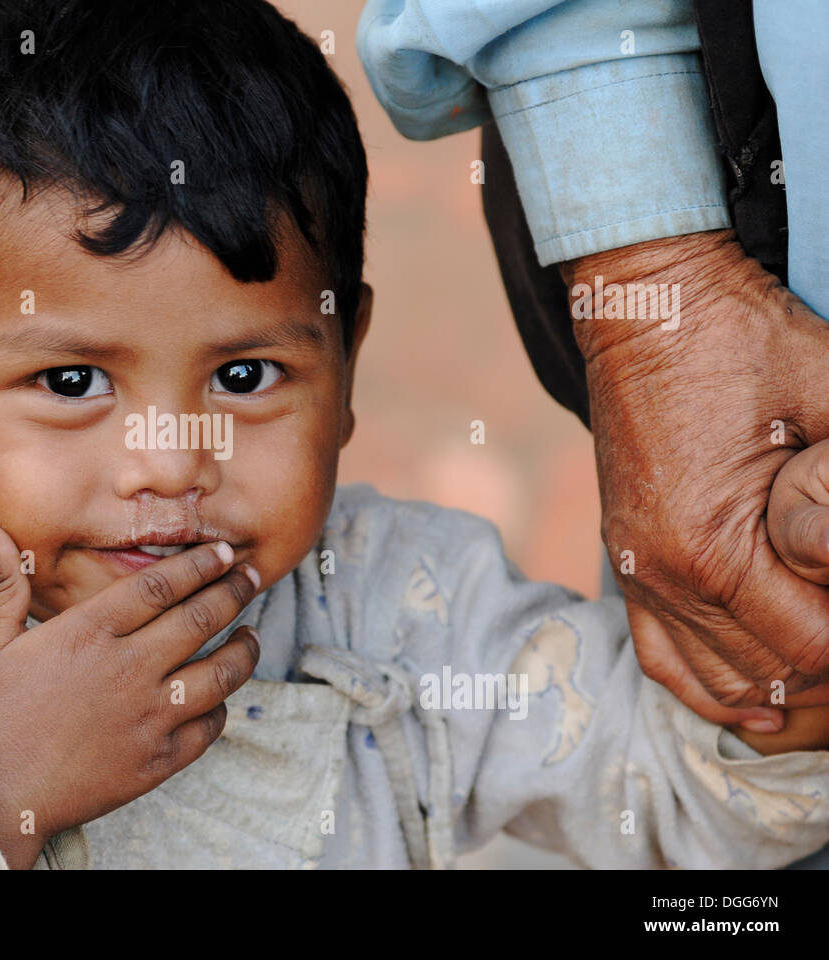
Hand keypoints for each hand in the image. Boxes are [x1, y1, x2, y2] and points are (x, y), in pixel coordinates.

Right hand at [0, 523, 260, 868]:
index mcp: (89, 633)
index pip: (160, 585)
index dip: (199, 564)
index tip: (223, 552)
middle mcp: (127, 669)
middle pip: (199, 619)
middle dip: (233, 592)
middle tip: (250, 577)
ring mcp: (147, 717)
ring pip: (219, 674)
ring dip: (243, 649)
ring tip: (251, 634)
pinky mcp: (157, 759)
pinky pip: (208, 727)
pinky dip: (222, 707)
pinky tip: (221, 695)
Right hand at [568, 230, 828, 731]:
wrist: (643, 304)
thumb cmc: (742, 341)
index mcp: (712, 543)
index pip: (810, 646)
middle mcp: (664, 572)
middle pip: (766, 674)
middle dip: (828, 675)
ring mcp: (635, 568)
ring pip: (713, 678)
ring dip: (778, 692)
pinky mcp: (625, 556)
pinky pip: (659, 654)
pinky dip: (706, 689)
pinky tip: (754, 705)